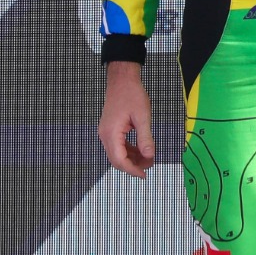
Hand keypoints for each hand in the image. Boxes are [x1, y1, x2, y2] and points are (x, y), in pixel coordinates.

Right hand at [99, 61, 154, 177]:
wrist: (122, 80)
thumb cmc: (132, 94)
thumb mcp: (142, 116)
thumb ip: (145, 138)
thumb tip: (149, 156)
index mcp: (111, 133)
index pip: (119, 160)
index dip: (132, 170)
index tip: (144, 174)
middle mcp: (105, 135)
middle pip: (116, 160)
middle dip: (133, 165)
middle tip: (149, 166)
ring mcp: (106, 132)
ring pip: (117, 154)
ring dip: (132, 159)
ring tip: (148, 158)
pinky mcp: (110, 130)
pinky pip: (118, 146)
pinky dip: (129, 150)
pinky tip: (141, 149)